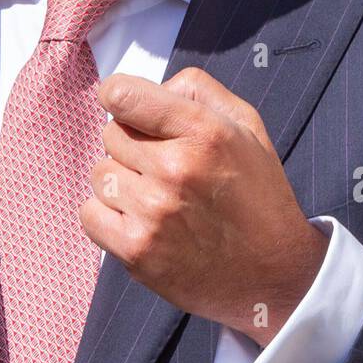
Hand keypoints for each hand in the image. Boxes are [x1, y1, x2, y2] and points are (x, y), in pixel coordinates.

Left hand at [80, 67, 326, 344]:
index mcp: (204, 131)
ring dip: (122, 181)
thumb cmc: (258, 195)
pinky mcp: (137, 251)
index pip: (123, 95)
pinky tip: (141, 221)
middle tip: (164, 166)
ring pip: (100, 174)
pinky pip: (90, 214)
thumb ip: (199, 90)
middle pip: (111, 134)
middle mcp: (176, 168)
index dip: (119, 96)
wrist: (272, 276)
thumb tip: (151, 86)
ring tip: (158, 198)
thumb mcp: (247, 127)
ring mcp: (154, 212)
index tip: (126, 106)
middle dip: (132, 144)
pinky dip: (108, 216)